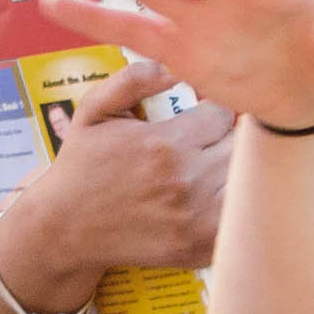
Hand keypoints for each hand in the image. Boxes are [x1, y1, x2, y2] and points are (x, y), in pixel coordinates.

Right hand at [0, 69, 232, 290]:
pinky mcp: (201, 247)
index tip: (205, 118)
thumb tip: (176, 66)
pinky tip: (219, 198)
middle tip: (215, 142)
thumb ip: (135, 78)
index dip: (215, 111)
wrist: (65, 228)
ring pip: (248, 181)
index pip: (223, 113)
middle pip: (242, 146)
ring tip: (218, 168)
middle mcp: (186, 180)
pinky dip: (239, 207)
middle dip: (232, 138)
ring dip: (239, 171)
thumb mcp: (95, 110)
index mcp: (164, 143)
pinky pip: (241, 218)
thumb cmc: (83, 165)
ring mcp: (197, 218)